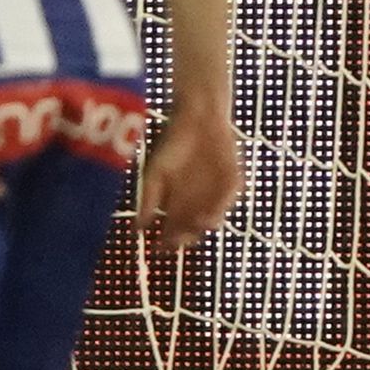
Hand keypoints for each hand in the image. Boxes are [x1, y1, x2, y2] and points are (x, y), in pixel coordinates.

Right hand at [133, 96, 244, 250]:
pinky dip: (220, 208)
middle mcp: (199, 201)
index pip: (174, 227)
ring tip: (194, 228)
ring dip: (203, 225)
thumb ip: (149, 199)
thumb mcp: (156, 173)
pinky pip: (228, 200)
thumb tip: (137, 228)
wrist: (198, 121)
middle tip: (177, 241)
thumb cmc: (173, 144)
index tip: (158, 248)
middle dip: (185, 236)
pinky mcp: (232, 184)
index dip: (167, 239)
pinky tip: (209, 215)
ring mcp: (217, 194)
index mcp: (179, 201)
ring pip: (211, 217)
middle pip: (193, 227)